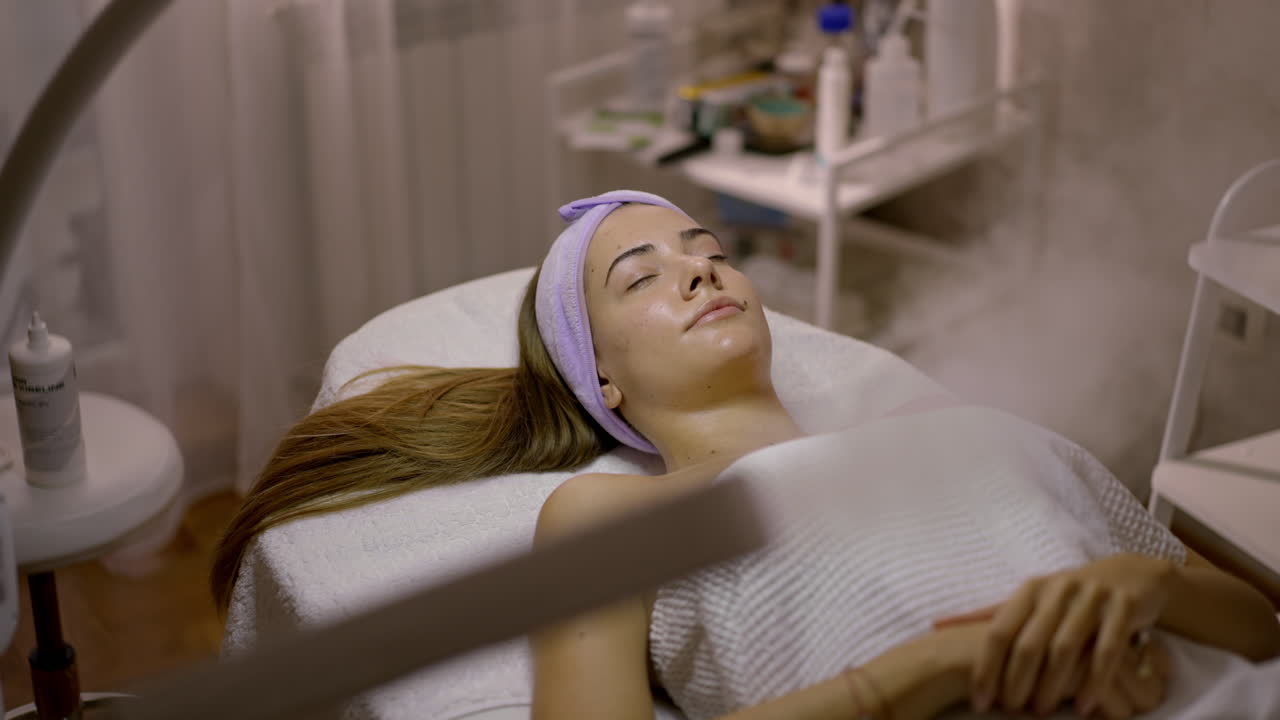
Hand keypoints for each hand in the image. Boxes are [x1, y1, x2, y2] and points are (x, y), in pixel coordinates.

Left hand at [932, 554, 1174, 714]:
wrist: (1131, 575)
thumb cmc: (1069, 595)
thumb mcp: (1029, 599)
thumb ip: (989, 614)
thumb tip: (937, 625)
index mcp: (1030, 590)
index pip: (999, 632)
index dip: (986, 668)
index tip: (979, 701)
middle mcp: (1057, 591)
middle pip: (1029, 643)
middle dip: (1017, 682)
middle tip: (1012, 712)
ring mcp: (1092, 598)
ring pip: (1065, 649)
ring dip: (1052, 685)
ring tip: (1042, 712)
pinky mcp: (1124, 608)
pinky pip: (1107, 650)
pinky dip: (1094, 681)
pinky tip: (1084, 707)